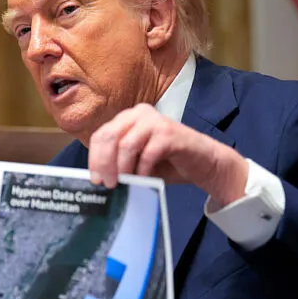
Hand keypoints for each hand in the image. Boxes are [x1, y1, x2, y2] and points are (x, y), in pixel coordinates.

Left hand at [88, 104, 248, 206]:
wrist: (203, 162)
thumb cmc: (167, 163)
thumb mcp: (136, 161)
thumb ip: (117, 162)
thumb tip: (97, 178)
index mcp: (127, 119)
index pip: (101, 135)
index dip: (94, 158)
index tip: (94, 179)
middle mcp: (139, 114)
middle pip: (109, 137)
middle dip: (104, 163)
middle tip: (107, 184)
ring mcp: (155, 121)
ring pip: (126, 145)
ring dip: (122, 168)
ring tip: (124, 184)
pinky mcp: (169, 133)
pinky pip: (148, 153)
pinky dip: (143, 170)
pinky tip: (144, 180)